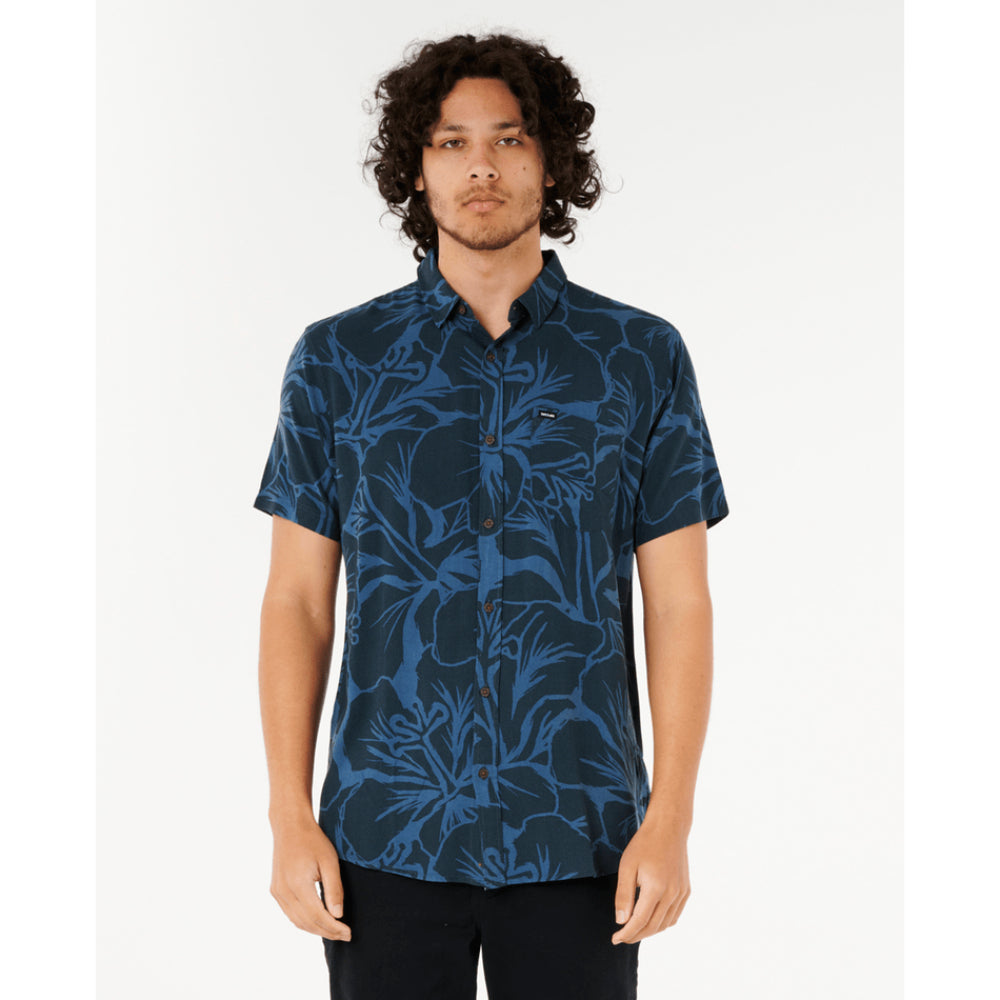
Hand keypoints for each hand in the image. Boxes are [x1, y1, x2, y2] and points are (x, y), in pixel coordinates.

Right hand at [269, 816, 351, 941]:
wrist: (290, 826)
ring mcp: (277, 892)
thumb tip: (338, 915)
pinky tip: (317, 922)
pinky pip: (290, 913)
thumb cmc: (313, 840)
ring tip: (334, 931)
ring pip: (297, 921)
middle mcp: (284, 892)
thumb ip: (334, 889)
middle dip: (327, 932)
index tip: (349, 933)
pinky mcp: (276, 890)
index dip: (334, 928)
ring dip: (315, 929)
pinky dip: (304, 921)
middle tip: (345, 936)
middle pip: (307, 923)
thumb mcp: (330, 861)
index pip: (318, 916)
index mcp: (298, 885)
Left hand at [611, 813, 690, 944]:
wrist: (669, 827)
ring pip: (666, 924)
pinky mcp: (686, 891)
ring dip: (650, 931)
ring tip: (634, 930)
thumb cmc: (644, 844)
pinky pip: (675, 915)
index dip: (627, 933)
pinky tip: (652, 921)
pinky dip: (663, 923)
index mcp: (656, 888)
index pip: (640, 921)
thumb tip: (621, 921)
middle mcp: (672, 894)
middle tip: (622, 937)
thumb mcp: (627, 866)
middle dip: (636, 935)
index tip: (615, 939)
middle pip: (653, 926)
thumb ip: (624, 895)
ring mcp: (681, 893)